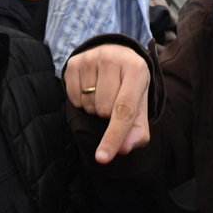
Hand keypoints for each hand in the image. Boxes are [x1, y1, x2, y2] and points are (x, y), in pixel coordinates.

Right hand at [64, 45, 150, 163]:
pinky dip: (81, 101)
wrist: (115, 53)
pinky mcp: (74, 61)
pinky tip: (89, 88)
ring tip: (102, 92)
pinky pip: (73, 98)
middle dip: (107, 115)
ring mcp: (91, 57)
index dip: (113, 136)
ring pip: (88, 105)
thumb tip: (123, 149)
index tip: (102, 158)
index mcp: (137, 69)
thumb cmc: (129, 85)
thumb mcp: (140, 104)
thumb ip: (137, 130)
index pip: (124, 110)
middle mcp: (113, 58)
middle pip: (104, 110)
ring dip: (94, 108)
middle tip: (114, 99)